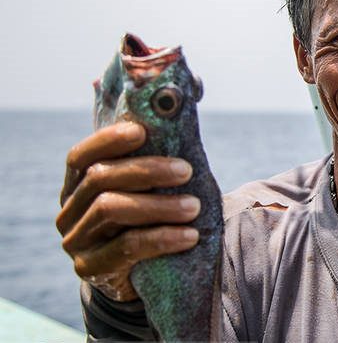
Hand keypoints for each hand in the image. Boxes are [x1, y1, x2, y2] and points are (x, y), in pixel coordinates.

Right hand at [56, 122, 200, 301]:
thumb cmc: (146, 222)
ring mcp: (76, 241)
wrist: (135, 279)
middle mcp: (69, 211)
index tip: (141, 132)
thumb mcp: (141, 195)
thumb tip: (175, 132)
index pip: (80, 156)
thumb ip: (147, 171)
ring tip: (194, 207)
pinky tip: (190, 236)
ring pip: (111, 210)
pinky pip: (126, 247)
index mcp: (76, 186)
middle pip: (99, 179)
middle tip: (185, 171)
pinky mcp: (90, 268)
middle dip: (147, 170)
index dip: (108, 140)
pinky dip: (162, 238)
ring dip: (158, 206)